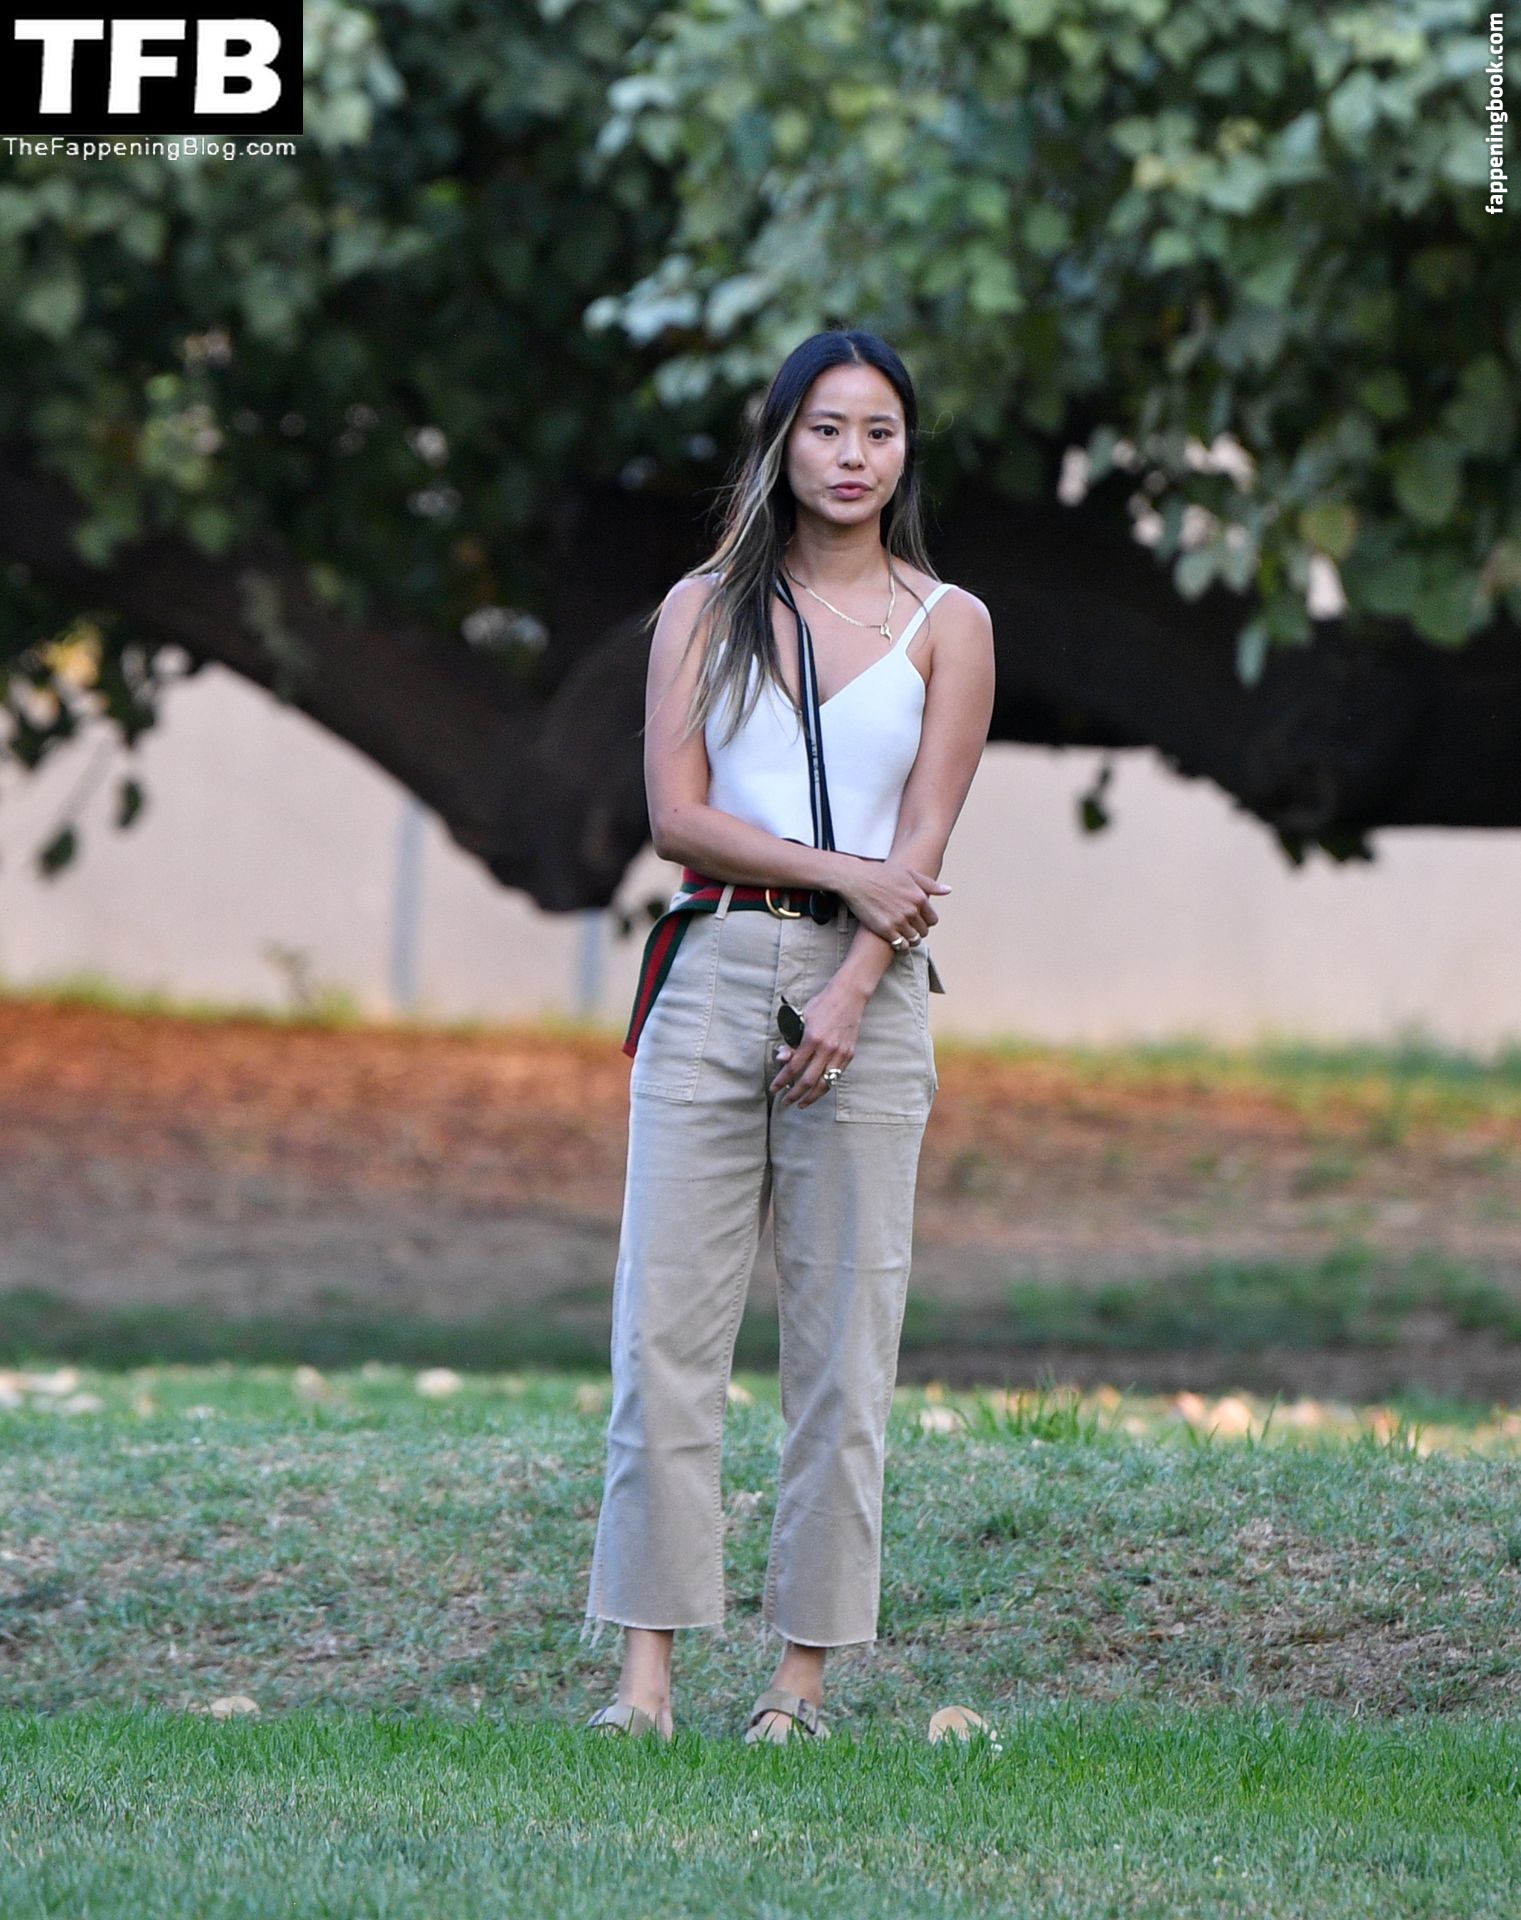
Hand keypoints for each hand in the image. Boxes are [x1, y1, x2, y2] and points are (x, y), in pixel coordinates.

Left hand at [768, 974, 869, 1108]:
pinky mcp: (849, 1055)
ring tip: (801, 1104)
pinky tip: (817, 1091)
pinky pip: (836, 1077)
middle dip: (794, 1094)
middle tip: (786, 1102)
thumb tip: (782, 1058)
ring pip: (824, 1084)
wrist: (849, 996)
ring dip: (811, 1097)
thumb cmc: (823, 1004)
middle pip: (808, 1080)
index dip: (781, 1081)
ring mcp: (840, 1053)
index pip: (793, 1067)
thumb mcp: (802, 1018)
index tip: (774, 1088)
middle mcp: (827, 1048)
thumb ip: (792, 1040)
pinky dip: (825, 1087)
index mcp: (812, 1038)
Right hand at [835, 855, 951, 946]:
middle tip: (908, 927)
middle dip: (918, 930)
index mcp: (920, 897)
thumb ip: (929, 884)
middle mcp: (912, 910)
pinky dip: (901, 946)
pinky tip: (895, 940)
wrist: (856, 880)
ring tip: (902, 934)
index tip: (917, 920)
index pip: (933, 919)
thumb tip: (948, 890)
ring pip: (914, 940)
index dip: (926, 921)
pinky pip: (901, 945)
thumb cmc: (881, 873)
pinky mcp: (886, 930)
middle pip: (924, 931)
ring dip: (911, 939)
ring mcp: (899, 921)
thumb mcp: (908, 873)